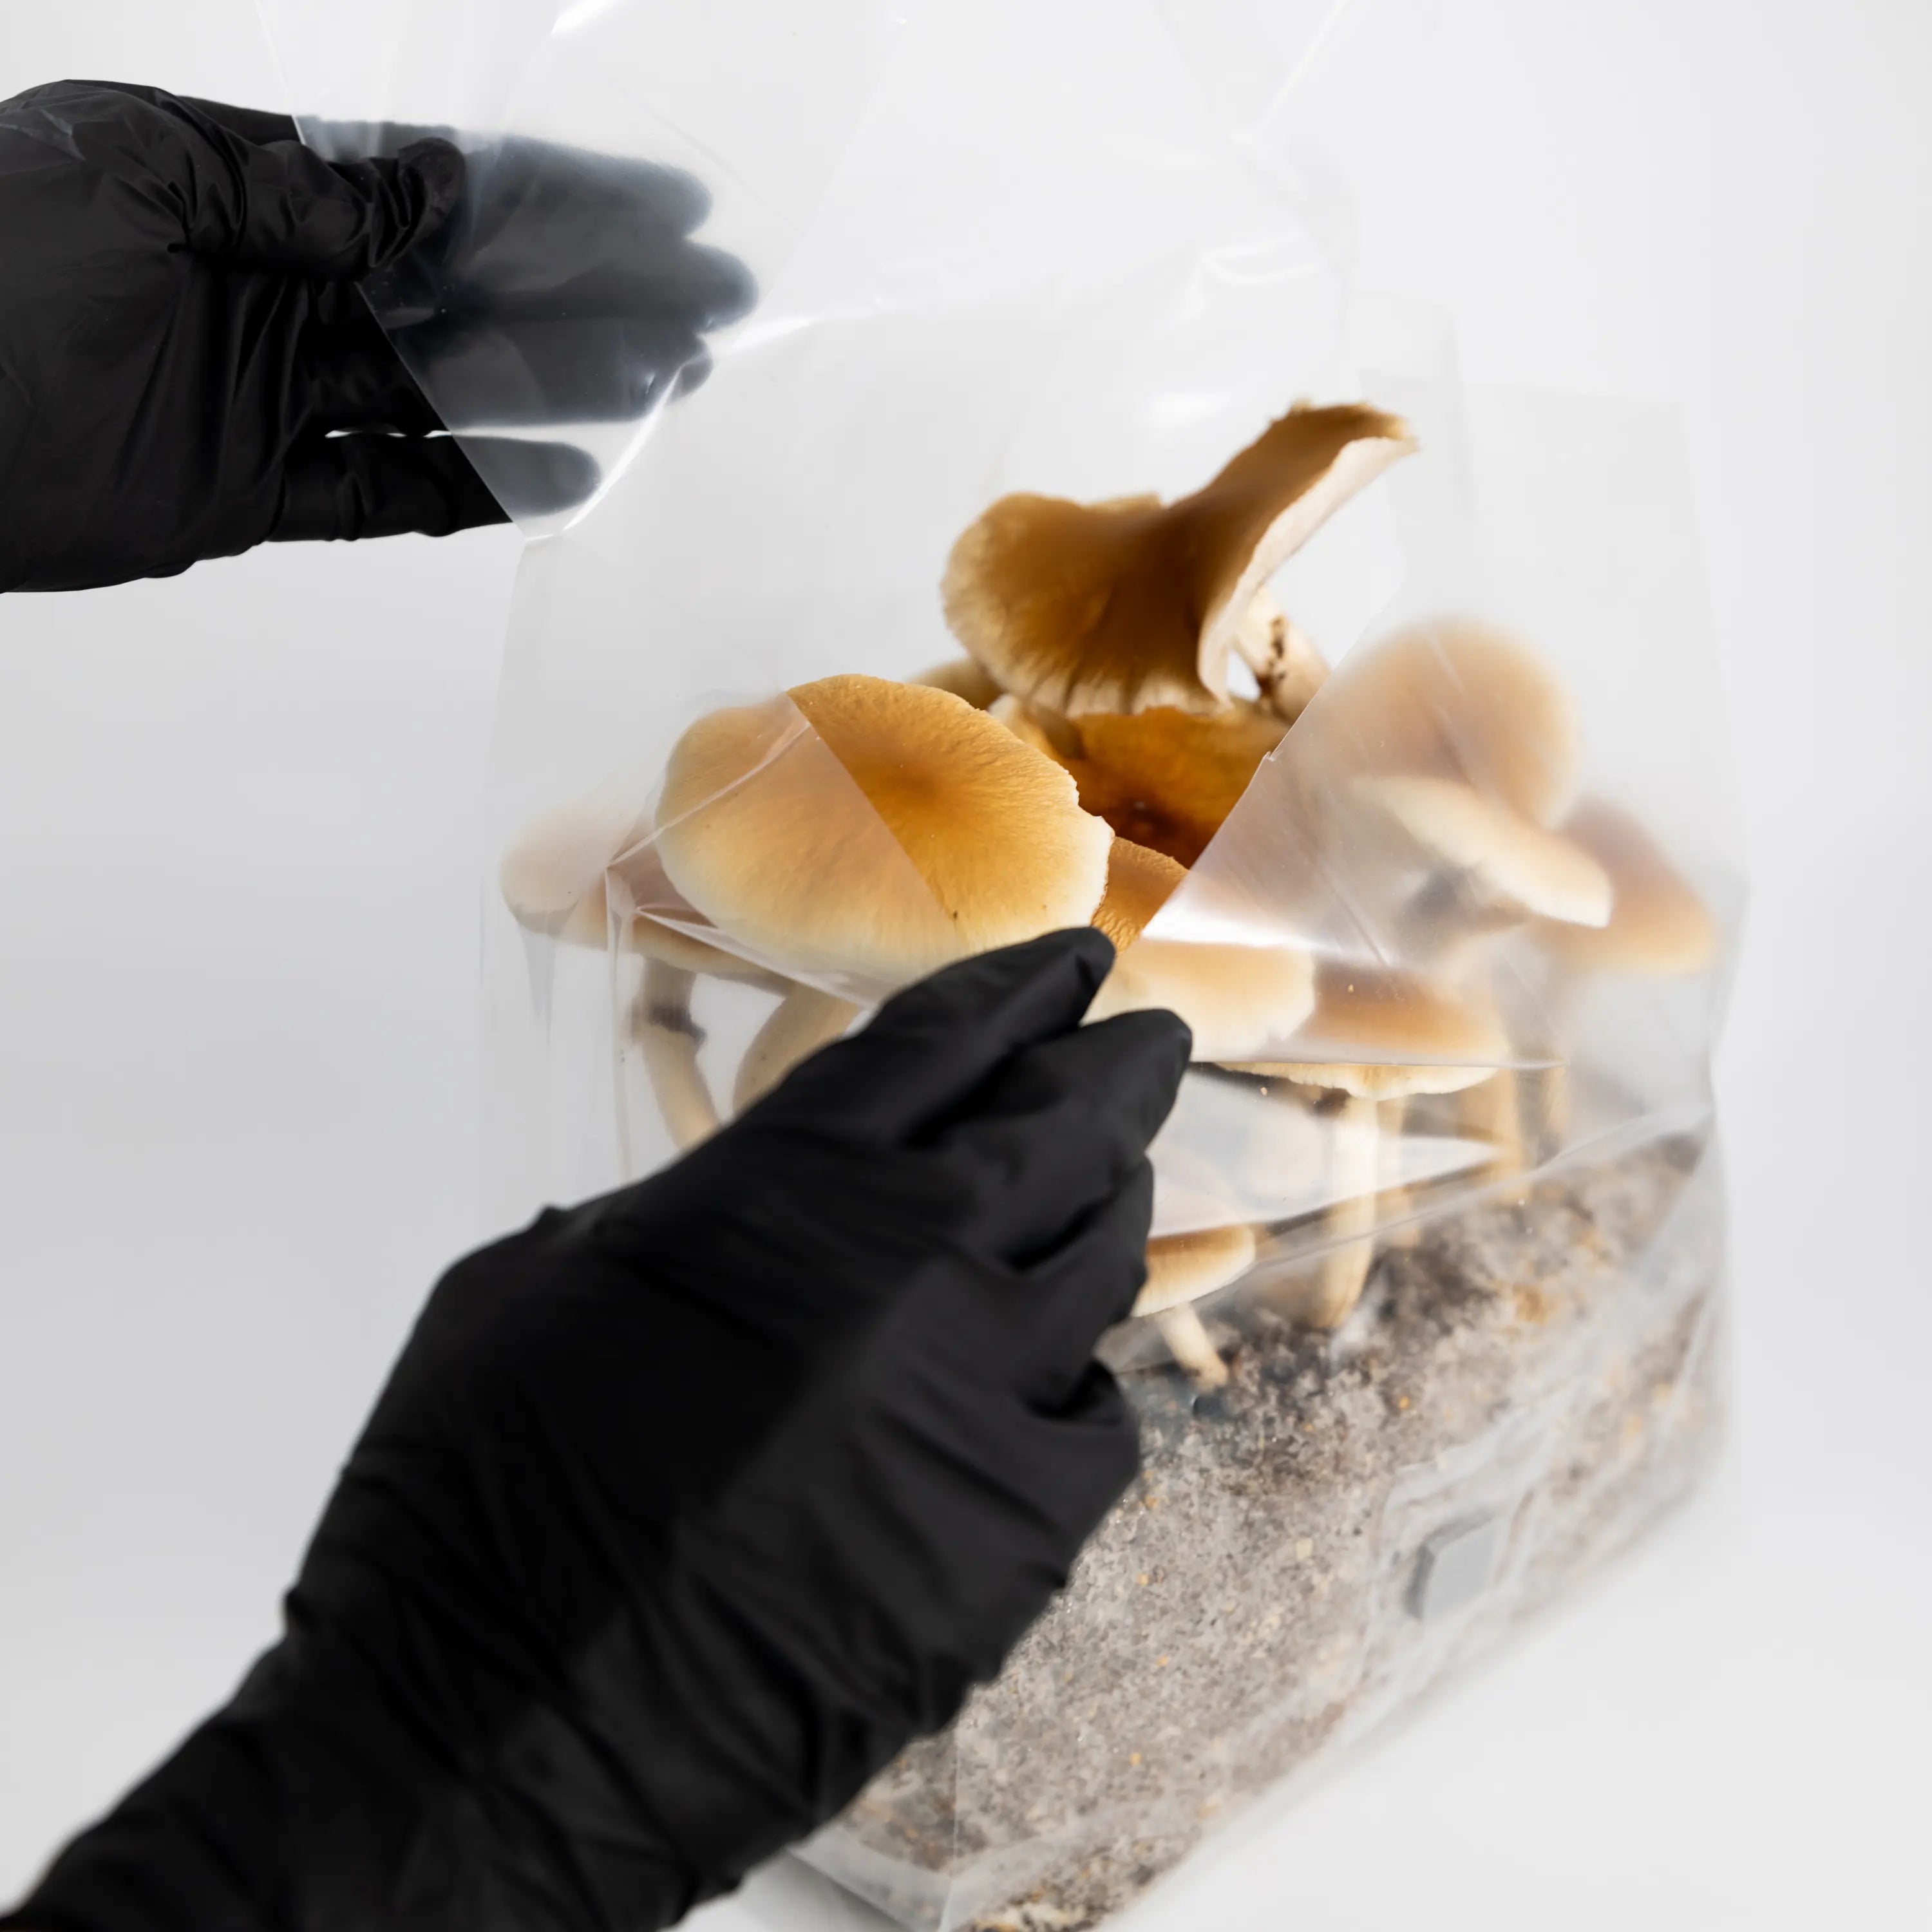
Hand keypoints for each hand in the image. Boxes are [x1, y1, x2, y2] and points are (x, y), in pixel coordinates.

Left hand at [0, 83, 753, 590]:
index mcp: (238, 187)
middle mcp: (269, 286)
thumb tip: (435, 193)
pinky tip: (553, 476)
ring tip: (657, 386)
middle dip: (579, 297)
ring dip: (551, 389)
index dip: (542, 200)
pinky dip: (466, 490)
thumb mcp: (139, 182)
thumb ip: (297, 198)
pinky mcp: (252, 491)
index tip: (650, 209)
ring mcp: (267, 392)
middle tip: (693, 309)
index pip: (422, 188)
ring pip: (440, 393)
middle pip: (455, 294)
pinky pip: (383, 493)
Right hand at [6, 932, 1188, 1931]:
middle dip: (1114, 1066)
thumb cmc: (475, 1508)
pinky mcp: (1015, 1538)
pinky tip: (1045, 1388)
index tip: (1071, 961)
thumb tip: (766, 1195)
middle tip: (1146, 1039)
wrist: (493, 1739)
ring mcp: (978, 1399)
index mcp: (782, 1185)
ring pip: (1103, 1259)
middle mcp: (908, 1265)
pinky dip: (1074, 1390)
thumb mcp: (544, 1283)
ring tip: (1105, 1189)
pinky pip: (1097, 1422)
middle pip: (1064, 1124)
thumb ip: (694, 1209)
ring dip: (1108, 1209)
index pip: (943, 1038)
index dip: (1018, 988)